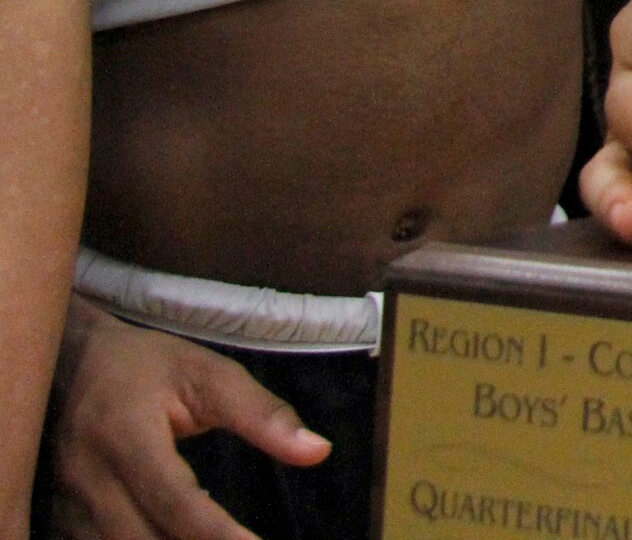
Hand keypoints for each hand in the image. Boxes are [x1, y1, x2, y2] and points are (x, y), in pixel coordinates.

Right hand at [46, 304, 328, 539]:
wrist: (69, 361)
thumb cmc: (146, 366)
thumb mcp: (209, 375)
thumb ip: (263, 415)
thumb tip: (318, 452)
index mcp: (127, 437)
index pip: (176, 501)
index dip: (217, 534)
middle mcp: (90, 479)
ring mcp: (68, 504)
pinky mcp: (61, 518)